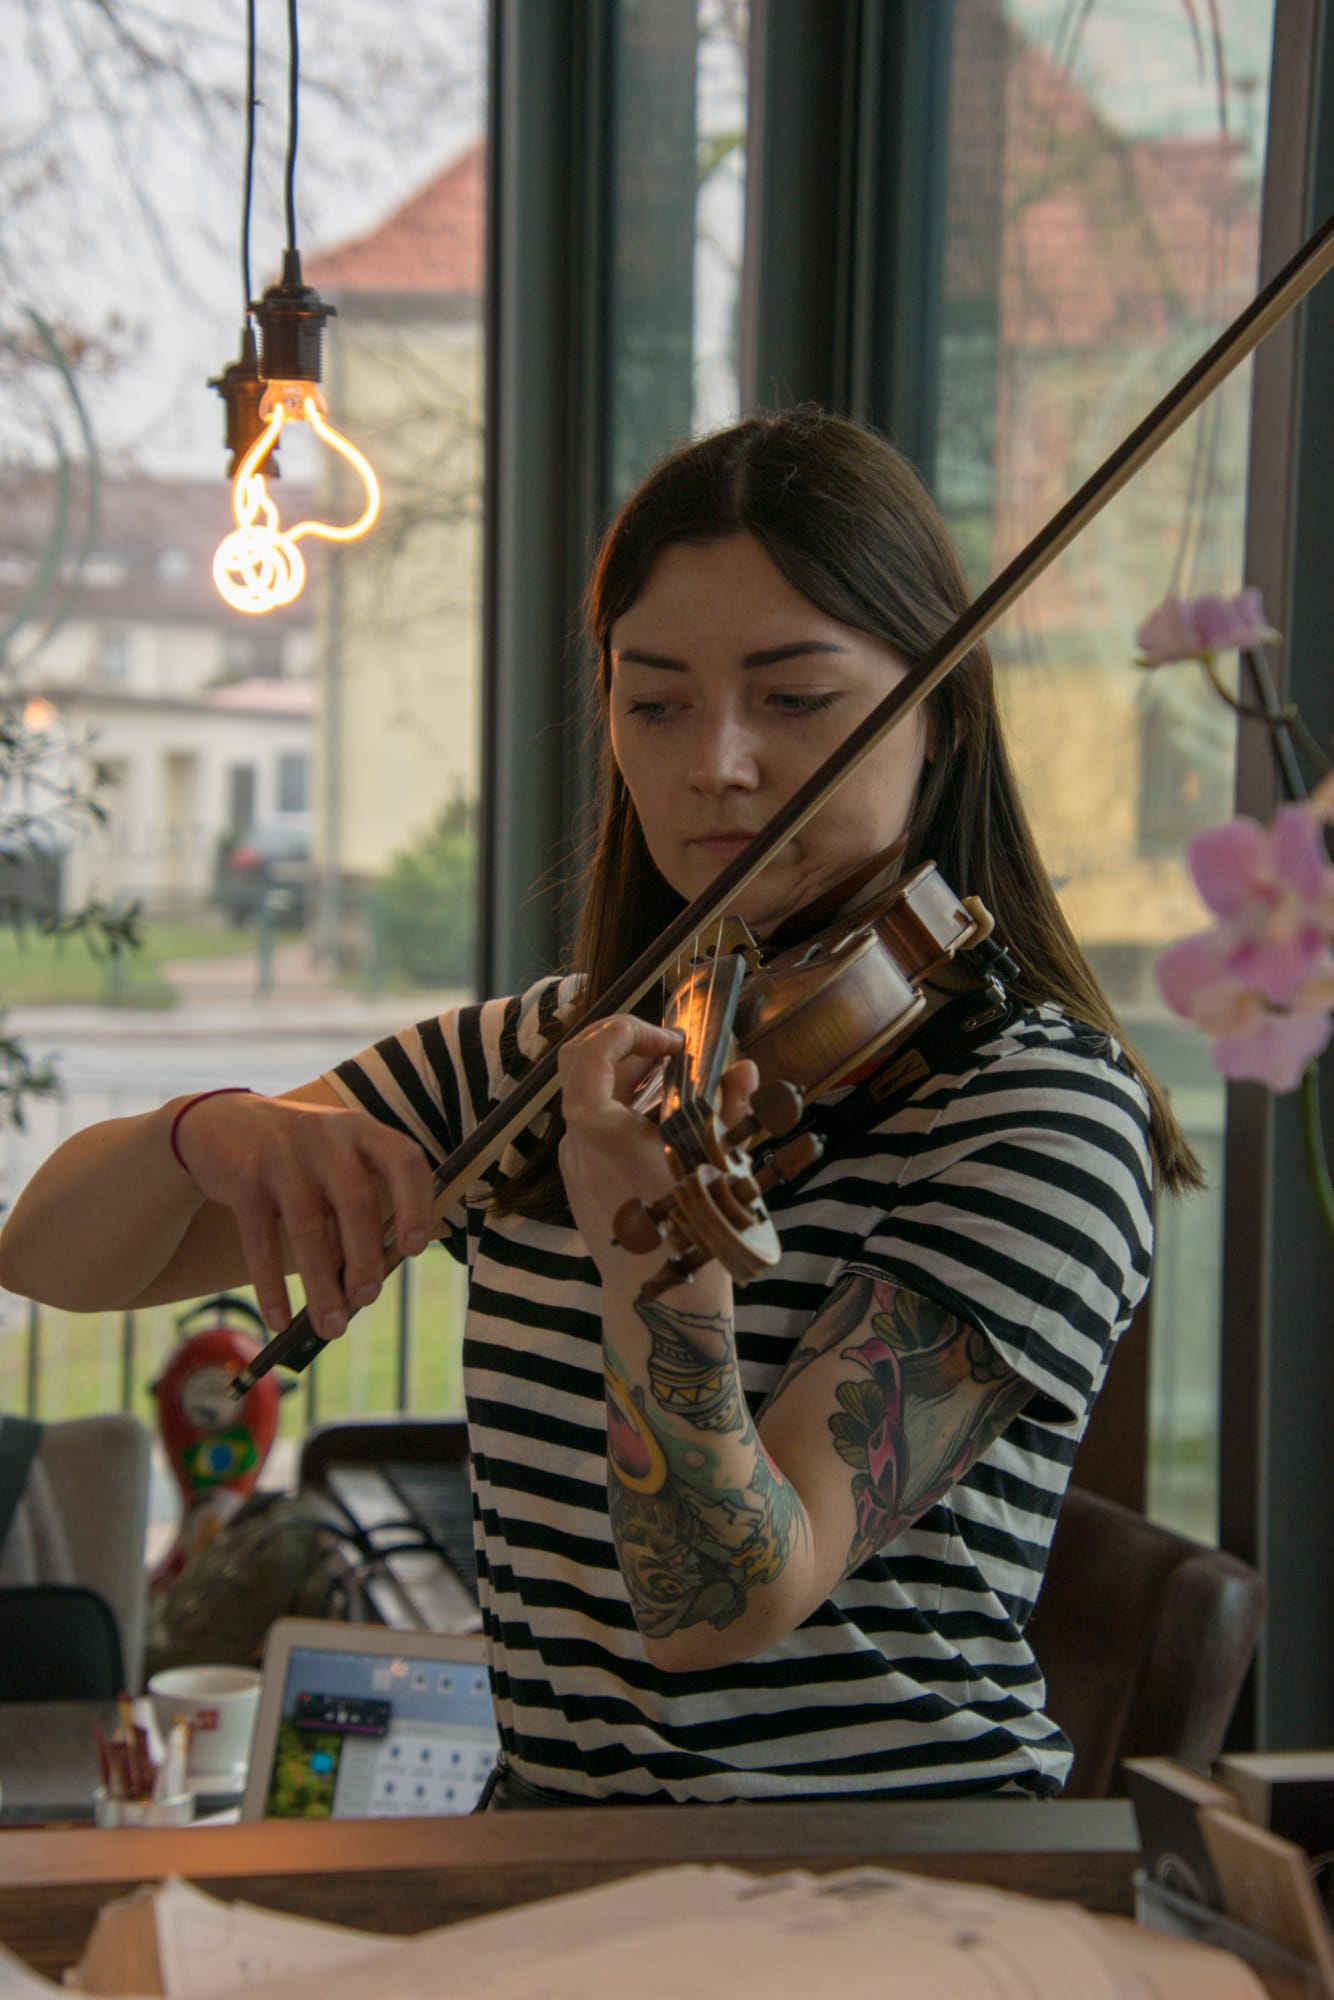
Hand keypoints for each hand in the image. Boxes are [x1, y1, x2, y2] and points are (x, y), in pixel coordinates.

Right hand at [171, 1089, 436, 1337]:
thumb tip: (368, 1277)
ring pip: (308, 1230)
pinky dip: (271, 1288)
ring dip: (322, 1286)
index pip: (404, 1160)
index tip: (414, 1250)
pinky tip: (279, 1319)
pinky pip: (261, 1242)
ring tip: (331, 1328)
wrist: (217, 1120)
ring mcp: (282, 1155)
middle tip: (366, 1300)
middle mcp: (326, 1136)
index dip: (416, 1204)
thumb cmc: (295, 1156)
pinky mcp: (244, 1178)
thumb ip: (354, 1203)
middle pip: (356, 1202)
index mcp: (360, 1130)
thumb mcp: (331, 1160)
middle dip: (365, 1259)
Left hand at [556, 1014, 757, 1280]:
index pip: (591, 1053)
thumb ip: (729, 1108)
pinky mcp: (580, 1178)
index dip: (629, 1031)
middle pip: (578, 1062)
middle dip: (623, 1041)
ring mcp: (574, 1162)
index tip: (672, 1042)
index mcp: (603, 1133)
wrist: (658, 1297)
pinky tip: (662, 1117)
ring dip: (626, 1072)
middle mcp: (578, 1143)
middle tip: (670, 1048)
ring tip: (674, 1079)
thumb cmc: (691, 1234)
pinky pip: (593, 1124)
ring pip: (586, 1092)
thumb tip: (743, 1067)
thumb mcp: (718, 1164)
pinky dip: (623, 1104)